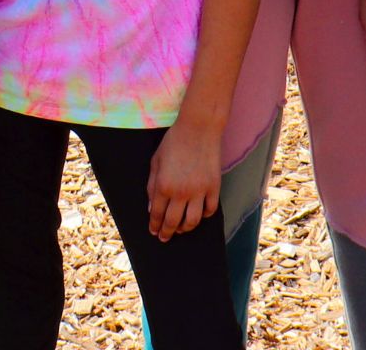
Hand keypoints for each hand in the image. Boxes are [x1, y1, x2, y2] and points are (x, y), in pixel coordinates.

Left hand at [147, 119, 221, 240]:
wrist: (198, 128)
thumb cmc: (173, 142)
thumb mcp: (156, 161)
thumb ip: (152, 185)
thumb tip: (151, 208)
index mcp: (163, 185)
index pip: (157, 214)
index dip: (154, 225)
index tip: (154, 232)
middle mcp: (181, 192)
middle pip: (173, 222)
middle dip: (167, 232)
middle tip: (164, 238)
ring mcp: (199, 191)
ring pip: (193, 221)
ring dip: (185, 229)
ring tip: (181, 230)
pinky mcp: (214, 187)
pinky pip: (210, 210)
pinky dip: (205, 216)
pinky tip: (199, 215)